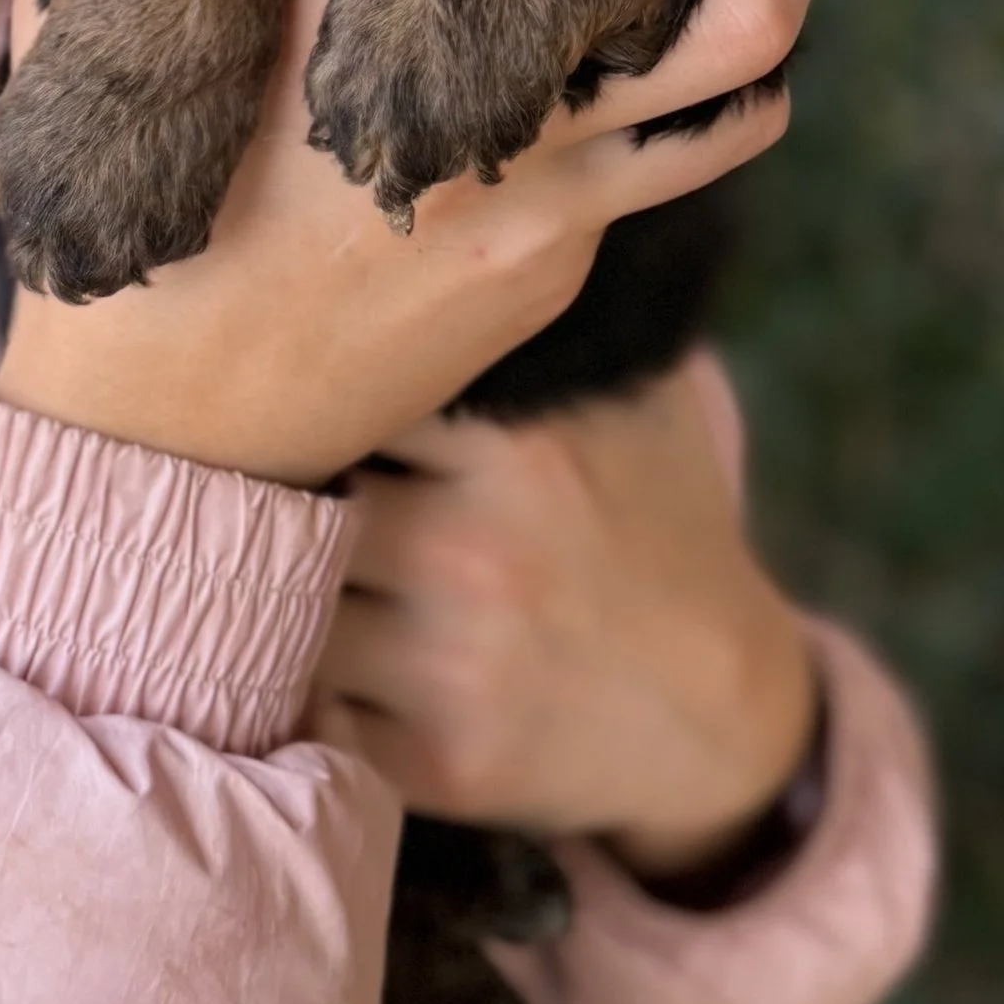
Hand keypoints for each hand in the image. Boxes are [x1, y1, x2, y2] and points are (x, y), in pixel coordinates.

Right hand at [0, 0, 822, 486]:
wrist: (158, 426)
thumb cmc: (121, 195)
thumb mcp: (92, 8)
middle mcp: (488, 93)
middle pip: (733, 10)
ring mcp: (537, 204)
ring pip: (729, 107)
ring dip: (756, 34)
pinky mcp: (546, 283)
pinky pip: (639, 186)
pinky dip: (646, 126)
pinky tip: (593, 104)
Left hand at [312, 356, 818, 875]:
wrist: (724, 713)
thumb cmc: (662, 531)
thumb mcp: (638, 405)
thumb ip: (549, 328)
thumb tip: (455, 238)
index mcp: (517, 452)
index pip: (353, 393)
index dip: (322, 395)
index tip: (303, 392)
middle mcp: (476, 557)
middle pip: (303, 498)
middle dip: (294, 492)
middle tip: (279, 484)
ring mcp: (454, 669)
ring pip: (290, 603)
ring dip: (291, 587)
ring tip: (302, 567)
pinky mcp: (438, 765)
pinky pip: (314, 705)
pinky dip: (315, 681)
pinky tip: (344, 654)